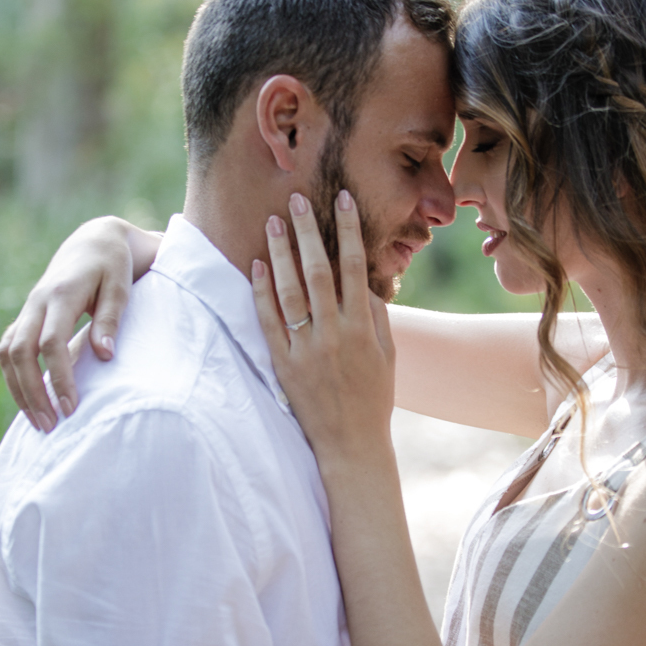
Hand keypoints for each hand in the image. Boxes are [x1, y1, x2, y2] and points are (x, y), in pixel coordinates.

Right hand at [0, 216, 141, 430]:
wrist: (93, 242)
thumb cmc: (113, 266)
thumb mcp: (121, 287)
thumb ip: (110, 320)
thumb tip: (104, 357)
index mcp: (61, 294)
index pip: (50, 342)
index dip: (58, 376)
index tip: (72, 407)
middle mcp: (36, 302)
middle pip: (20, 352)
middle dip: (32, 392)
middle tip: (51, 426)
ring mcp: (27, 309)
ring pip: (7, 353)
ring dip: (18, 389)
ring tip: (39, 422)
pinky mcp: (26, 317)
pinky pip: (8, 349)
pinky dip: (14, 376)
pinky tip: (30, 401)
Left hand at [252, 191, 395, 462]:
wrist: (350, 446)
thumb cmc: (373, 400)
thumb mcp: (387, 358)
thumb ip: (378, 319)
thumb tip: (367, 284)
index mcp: (362, 329)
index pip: (354, 268)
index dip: (348, 231)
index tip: (343, 200)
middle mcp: (333, 334)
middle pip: (317, 272)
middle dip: (308, 232)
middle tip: (297, 200)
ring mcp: (305, 349)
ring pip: (289, 292)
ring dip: (281, 253)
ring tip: (273, 223)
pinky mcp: (283, 365)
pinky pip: (269, 322)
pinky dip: (262, 292)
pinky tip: (258, 266)